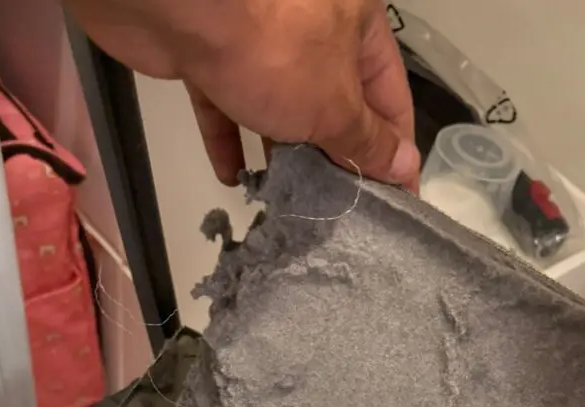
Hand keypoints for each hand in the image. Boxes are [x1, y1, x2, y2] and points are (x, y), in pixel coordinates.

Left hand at [63, 0, 419, 191]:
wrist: (180, 8)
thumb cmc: (276, 53)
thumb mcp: (334, 107)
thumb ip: (366, 142)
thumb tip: (404, 167)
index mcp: (358, 23)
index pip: (390, 96)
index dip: (396, 151)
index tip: (399, 200)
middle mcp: (313, 25)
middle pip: (335, 102)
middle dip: (335, 156)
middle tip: (340, 209)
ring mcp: (259, 39)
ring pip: (281, 106)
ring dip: (284, 153)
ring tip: (291, 200)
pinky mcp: (211, 54)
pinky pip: (228, 105)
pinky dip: (232, 140)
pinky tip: (234, 177)